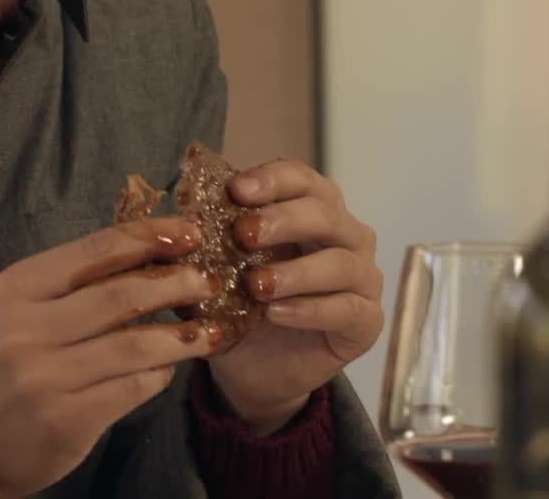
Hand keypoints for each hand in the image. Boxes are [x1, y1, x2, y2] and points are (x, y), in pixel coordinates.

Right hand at [0, 216, 224, 498]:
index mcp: (14, 288)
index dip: (149, 237)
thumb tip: (156, 247)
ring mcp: (43, 378)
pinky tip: (172, 366)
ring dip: (182, 334)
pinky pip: (133, 387)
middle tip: (210, 280)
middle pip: (119, 295)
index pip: (94, 250)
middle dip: (176, 283)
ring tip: (209, 329)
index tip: (190, 233)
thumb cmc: (14, 360)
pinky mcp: (66, 420)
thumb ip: (78, 281)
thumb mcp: (27, 309)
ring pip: (134, 344)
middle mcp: (23, 330)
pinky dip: (162, 373)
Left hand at [205, 159, 384, 432]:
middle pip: (326, 213)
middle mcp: (346, 236)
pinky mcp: (366, 322)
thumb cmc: (239, 305)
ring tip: (257, 285)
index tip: (237, 190)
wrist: (250, 368)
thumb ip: (206, 241)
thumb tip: (181, 218)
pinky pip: (348, 309)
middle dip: (283, 220)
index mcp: (312, 209)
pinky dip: (310, 309)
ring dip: (296, 271)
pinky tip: (276, 314)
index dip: (272, 179)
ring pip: (341, 263)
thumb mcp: (216, 269)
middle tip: (245, 234)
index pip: (302, 179)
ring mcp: (362, 278)